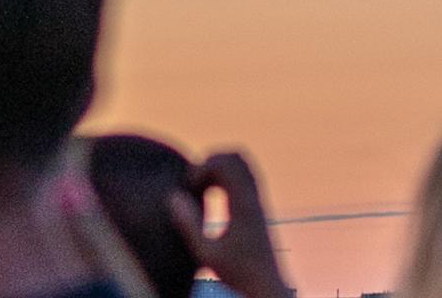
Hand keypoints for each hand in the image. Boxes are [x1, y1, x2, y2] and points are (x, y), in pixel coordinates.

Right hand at [168, 151, 291, 297]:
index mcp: (243, 207)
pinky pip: (245, 174)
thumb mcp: (206, 254)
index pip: (227, 164)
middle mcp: (255, 199)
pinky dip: (227, 174)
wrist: (267, 286)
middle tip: (196, 180)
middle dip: (210, 160)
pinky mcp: (259, 206)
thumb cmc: (237, 273)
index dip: (203, 166)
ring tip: (204, 184)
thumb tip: (174, 196)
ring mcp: (259, 201)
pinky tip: (214, 192)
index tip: (190, 187)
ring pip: (243, 162)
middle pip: (237, 156)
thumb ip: (188, 224)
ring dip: (219, 165)